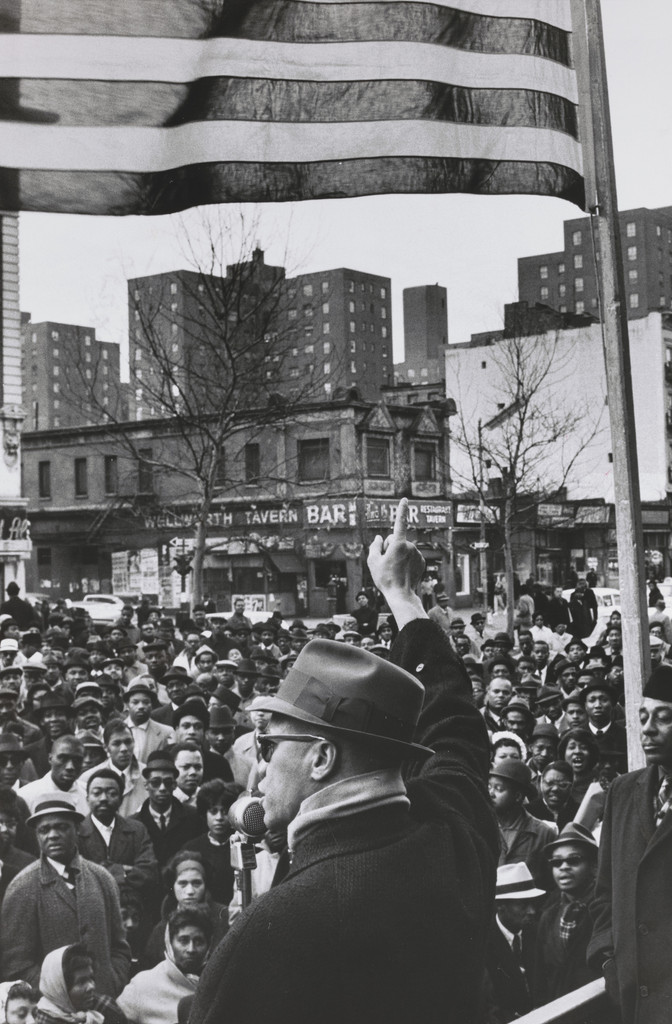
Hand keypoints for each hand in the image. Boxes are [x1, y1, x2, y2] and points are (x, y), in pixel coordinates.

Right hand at [368, 499, 426, 628]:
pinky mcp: (422, 562)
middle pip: (396, 540)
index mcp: (399, 544)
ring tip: (394, 569)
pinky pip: (410, 556)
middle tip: (386, 563)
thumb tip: (379, 537)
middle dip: (390, 547)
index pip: (400, 523)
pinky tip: (402, 571)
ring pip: (404, 549)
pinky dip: (406, 561)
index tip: (405, 499)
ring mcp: (417, 554)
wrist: (401, 595)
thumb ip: (375, 546)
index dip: (401, 510)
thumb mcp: (373, 562)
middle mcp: (410, 546)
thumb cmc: (385, 579)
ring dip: (398, 555)